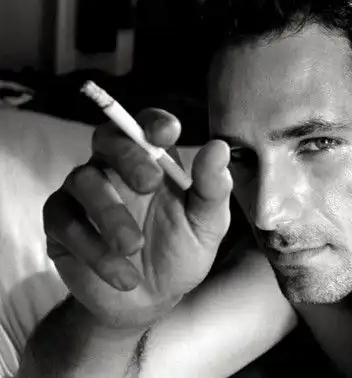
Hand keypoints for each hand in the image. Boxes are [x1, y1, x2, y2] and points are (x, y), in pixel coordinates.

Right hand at [44, 109, 232, 328]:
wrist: (152, 300)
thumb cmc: (181, 252)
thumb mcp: (207, 225)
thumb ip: (213, 189)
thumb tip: (219, 147)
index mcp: (154, 161)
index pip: (147, 125)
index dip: (153, 122)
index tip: (165, 133)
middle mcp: (115, 168)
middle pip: (107, 138)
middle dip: (128, 157)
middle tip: (150, 183)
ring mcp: (84, 193)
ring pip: (83, 181)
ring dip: (110, 213)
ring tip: (134, 247)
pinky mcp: (61, 223)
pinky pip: (66, 222)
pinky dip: (94, 250)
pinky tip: (124, 275)